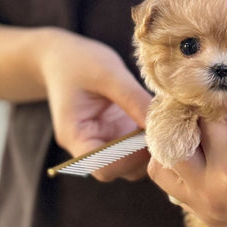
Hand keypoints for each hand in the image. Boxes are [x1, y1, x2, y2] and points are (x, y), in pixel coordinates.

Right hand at [36, 28, 151, 180]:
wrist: (63, 57)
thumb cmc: (79, 62)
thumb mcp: (108, 73)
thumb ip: (133, 98)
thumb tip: (163, 121)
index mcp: (75, 136)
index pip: (102, 167)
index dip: (130, 158)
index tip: (149, 134)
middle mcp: (89, 146)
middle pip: (120, 170)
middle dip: (143, 154)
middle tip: (164, 128)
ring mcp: (104, 142)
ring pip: (132, 163)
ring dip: (150, 147)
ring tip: (162, 121)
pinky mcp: (117, 134)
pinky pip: (136, 146)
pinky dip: (150, 137)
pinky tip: (158, 118)